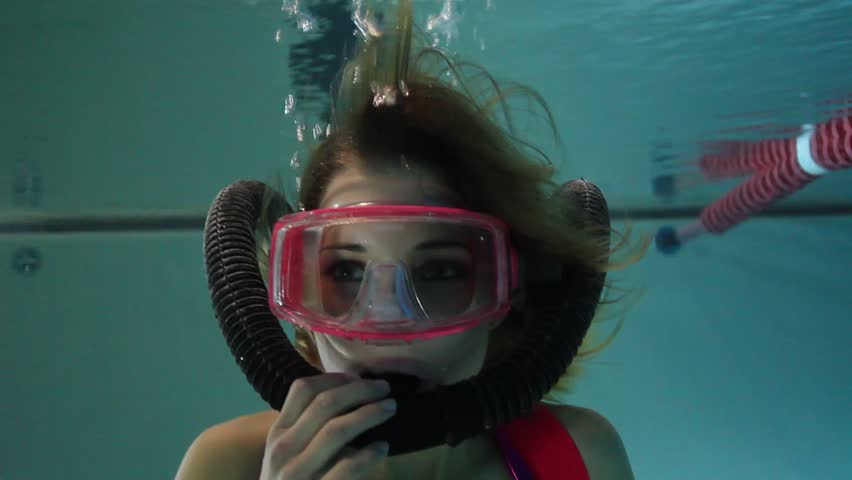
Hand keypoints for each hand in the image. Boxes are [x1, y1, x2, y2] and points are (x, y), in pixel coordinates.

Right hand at [260, 373, 396, 479]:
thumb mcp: (291, 452)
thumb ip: (309, 426)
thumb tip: (352, 393)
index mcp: (278, 432)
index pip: (303, 389)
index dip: (335, 378)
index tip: (359, 378)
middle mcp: (283, 449)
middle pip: (324, 404)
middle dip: (360, 390)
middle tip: (385, 388)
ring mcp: (297, 473)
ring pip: (336, 430)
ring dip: (369, 414)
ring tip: (390, 409)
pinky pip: (346, 468)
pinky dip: (369, 454)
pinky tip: (383, 447)